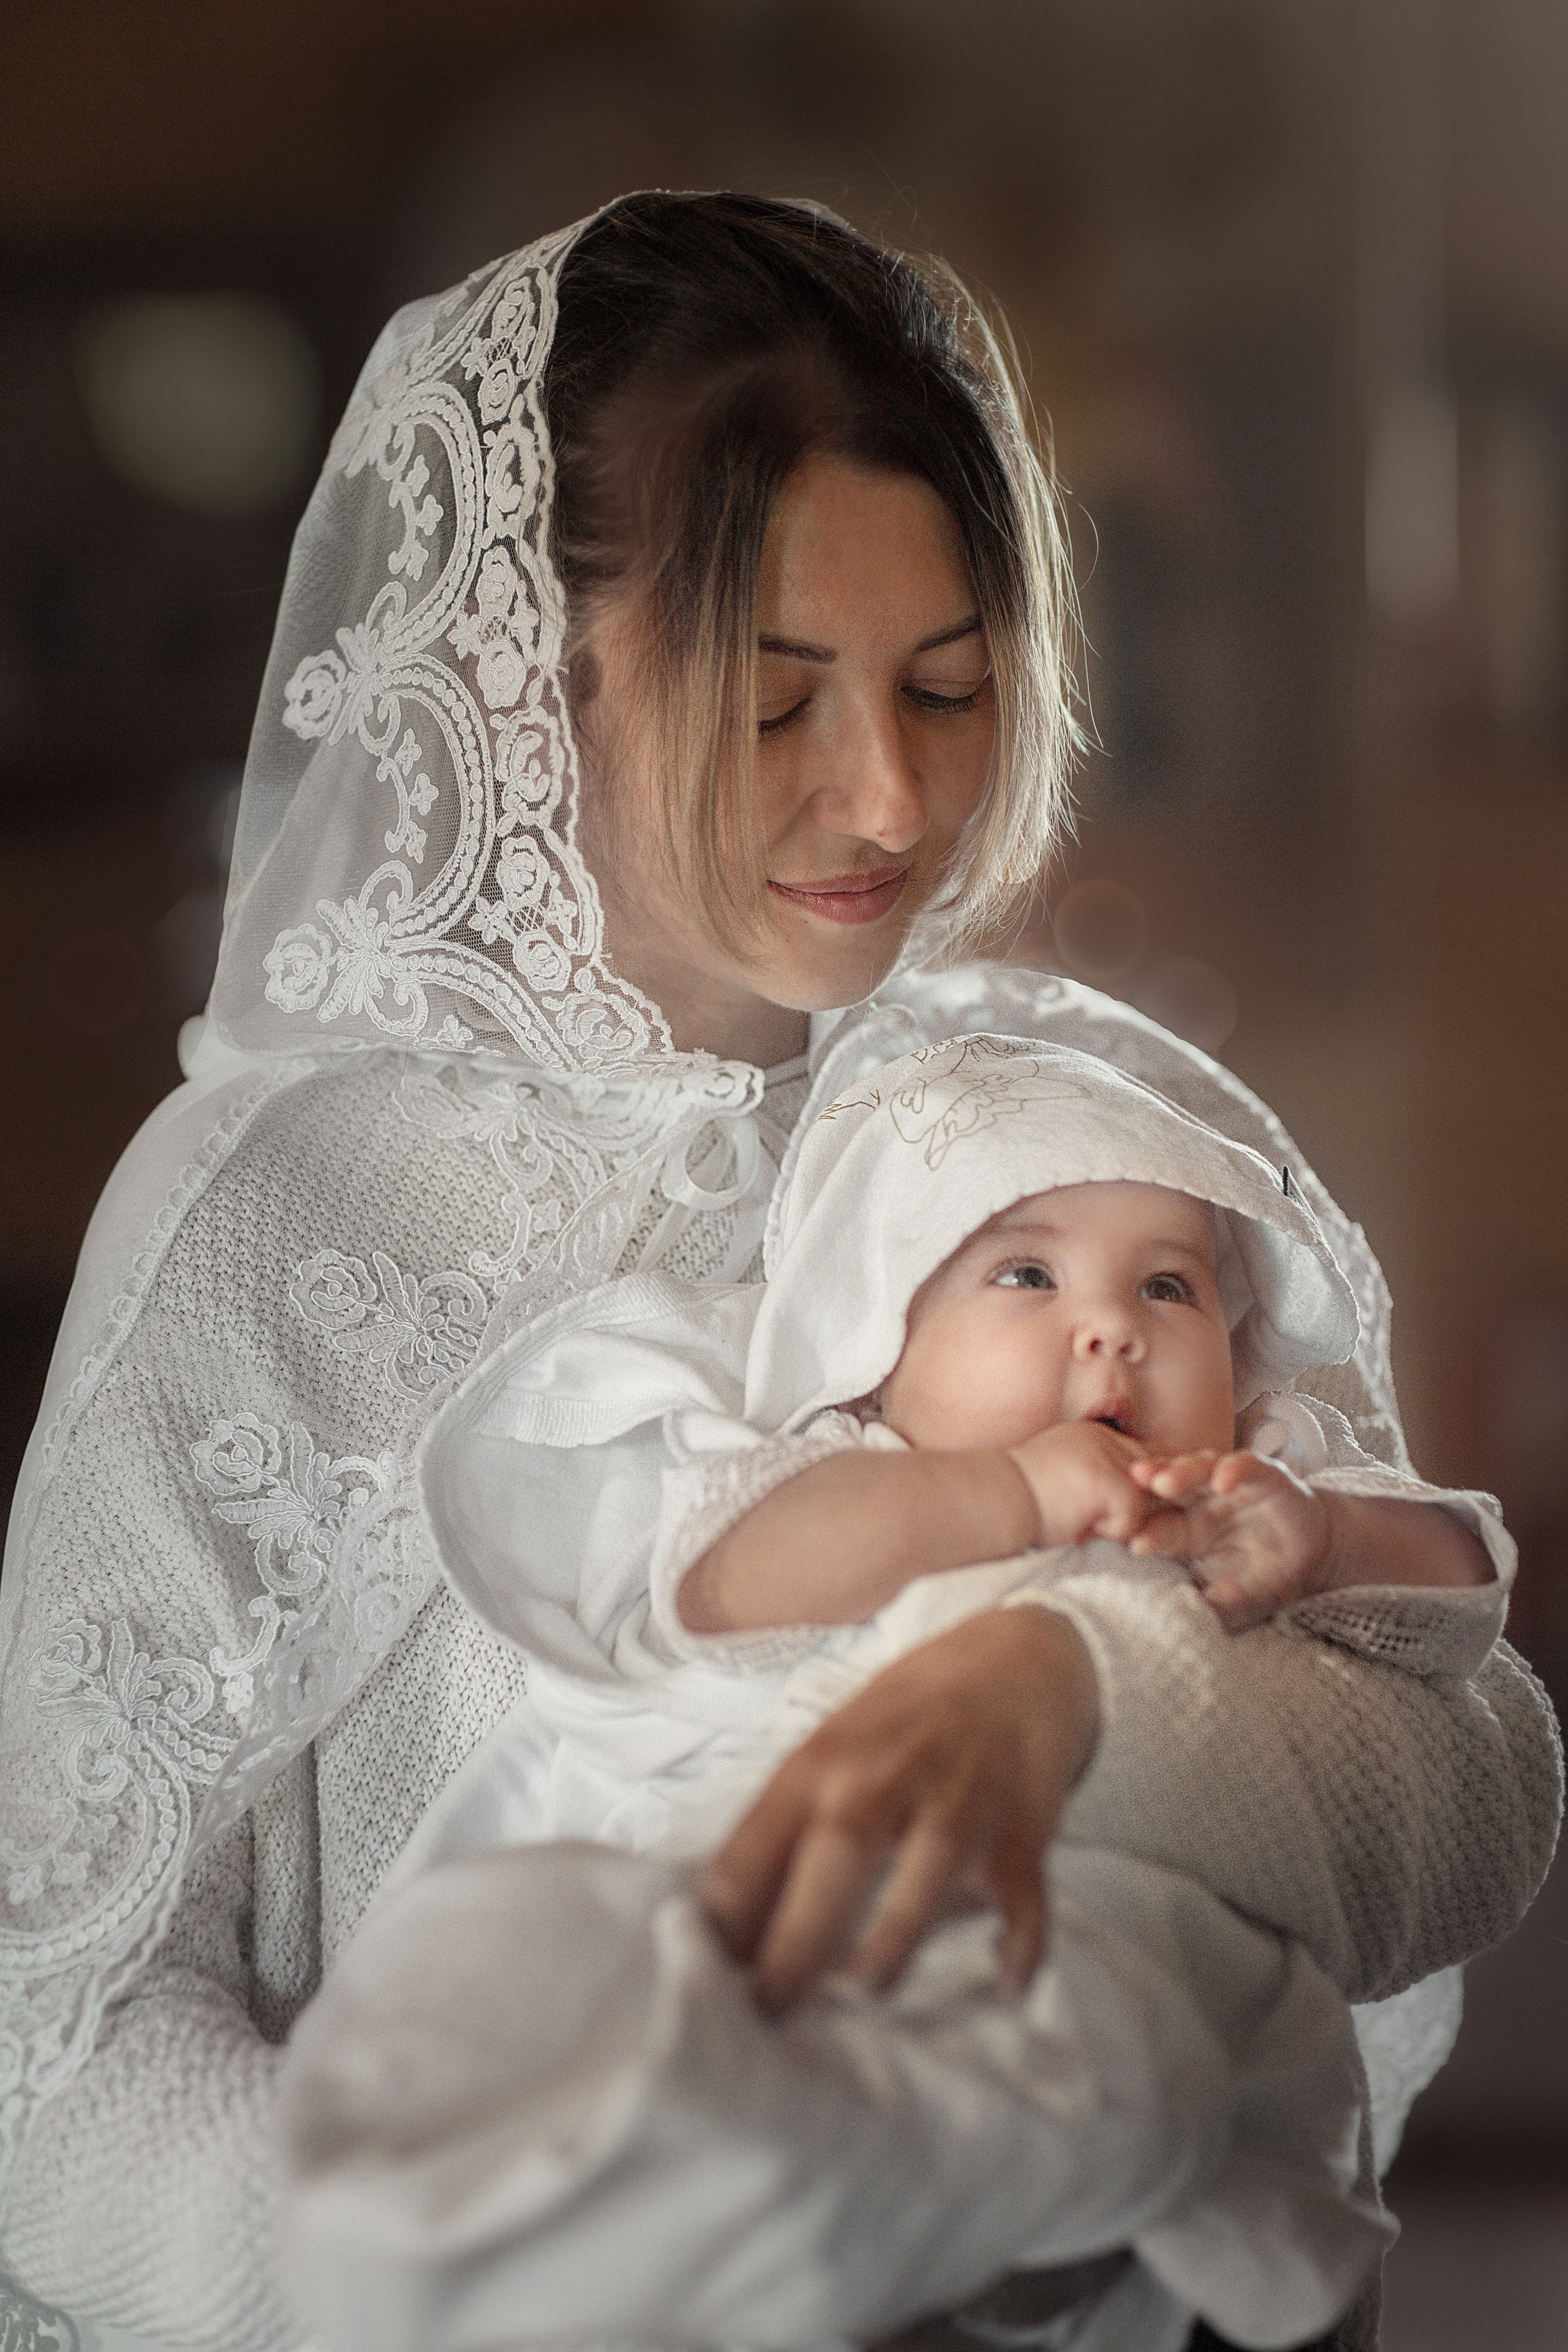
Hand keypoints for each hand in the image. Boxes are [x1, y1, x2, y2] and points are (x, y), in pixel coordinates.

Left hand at [699, 1606, 1098, 2011]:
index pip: (760, 1838)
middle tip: (768, 2008)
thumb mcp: (831, 1748)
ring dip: (895, 1932)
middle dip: (800, 1934)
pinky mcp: (1023, 1827)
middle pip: (838, 1850)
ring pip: (928, 1865)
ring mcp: (962, 1798)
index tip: (705, 1977)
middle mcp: (889, 1774)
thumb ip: (789, 1822)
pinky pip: (1022, 1893)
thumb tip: (725, 1922)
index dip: (727, 1912)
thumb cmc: (902, 1722)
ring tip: (864, 1992)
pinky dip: (1020, 1940)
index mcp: (823, 1760)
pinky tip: (1005, 1984)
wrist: (1014, 1664)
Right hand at [1009, 1419, 1156, 1547]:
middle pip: (1149, 1481)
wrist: (995, 1498)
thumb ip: (1093, 1474)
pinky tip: (1076, 1521)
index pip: (1140, 1457)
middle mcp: (1107, 1439)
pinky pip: (1131, 1523)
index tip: (1095, 1503)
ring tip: (1075, 1516)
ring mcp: (1113, 1459)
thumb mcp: (1062, 1474)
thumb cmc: (1016, 1496)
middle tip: (1084, 1513)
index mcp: (1093, 1434)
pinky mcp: (1116, 1483)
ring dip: (1111, 1522)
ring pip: (1141, 1506)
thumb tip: (1121, 1499)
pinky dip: (1105, 1533)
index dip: (1132, 1486)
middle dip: (1126, 1507)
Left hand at [1127, 1450, 1330, 1628]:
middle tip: (1135, 1487)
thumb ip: (1212, 1607)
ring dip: (1181, 1472)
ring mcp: (1229, 1485)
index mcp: (1185, 1531)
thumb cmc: (1265, 1576)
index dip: (1146, 1532)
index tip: (1136, 1543)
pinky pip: (1245, 1466)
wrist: (1314, 1554)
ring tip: (1165, 1481)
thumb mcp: (1237, 1601)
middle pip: (1168, 1488)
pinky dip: (1234, 1469)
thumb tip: (1185, 1620)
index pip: (1157, 1527)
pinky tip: (1223, 1479)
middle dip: (1150, 1487)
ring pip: (1198, 1468)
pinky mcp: (1263, 1475)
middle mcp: (1201, 1501)